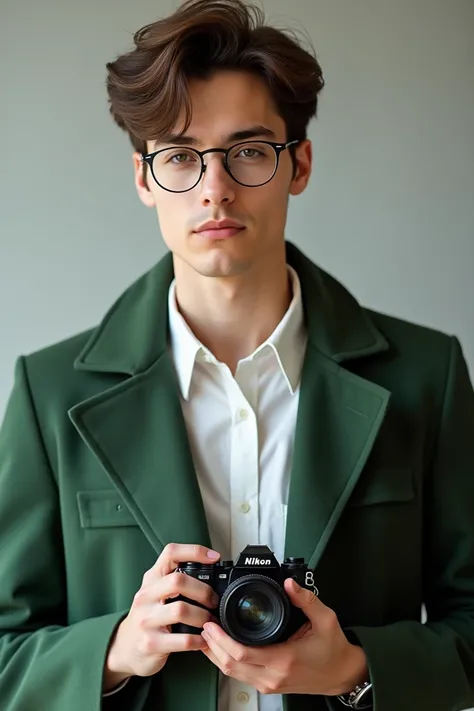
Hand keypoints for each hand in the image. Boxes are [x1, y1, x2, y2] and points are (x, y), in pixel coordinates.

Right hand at [103, 543, 220, 691]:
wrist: (124, 647)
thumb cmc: (148, 615)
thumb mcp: (156, 592)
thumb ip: (175, 580)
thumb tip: (211, 573)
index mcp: (151, 579)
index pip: (171, 553)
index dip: (194, 551)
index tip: (214, 557)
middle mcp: (146, 596)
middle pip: (178, 581)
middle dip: (203, 590)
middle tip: (214, 601)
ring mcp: (146, 620)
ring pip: (181, 610)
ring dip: (203, 616)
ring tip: (210, 622)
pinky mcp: (151, 643)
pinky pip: (182, 640)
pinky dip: (198, 640)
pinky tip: (204, 640)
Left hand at [200, 578, 367, 696]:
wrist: (343, 675)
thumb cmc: (334, 650)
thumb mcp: (325, 619)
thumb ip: (306, 599)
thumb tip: (289, 583)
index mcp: (284, 659)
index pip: (242, 654)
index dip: (221, 639)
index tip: (211, 623)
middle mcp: (273, 675)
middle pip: (230, 665)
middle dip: (212, 645)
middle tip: (203, 625)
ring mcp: (269, 684)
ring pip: (232, 673)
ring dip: (216, 655)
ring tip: (207, 634)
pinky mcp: (269, 686)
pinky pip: (240, 676)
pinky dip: (226, 662)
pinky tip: (221, 648)